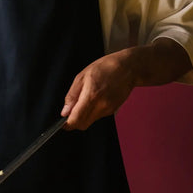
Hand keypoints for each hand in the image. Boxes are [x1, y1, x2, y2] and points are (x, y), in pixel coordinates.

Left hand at [61, 38, 192, 129]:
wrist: (129, 67)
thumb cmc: (105, 68)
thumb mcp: (82, 77)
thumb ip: (72, 96)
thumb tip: (65, 112)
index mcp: (91, 96)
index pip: (76, 120)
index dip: (67, 124)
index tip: (63, 122)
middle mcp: (101, 106)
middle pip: (83, 125)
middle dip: (74, 122)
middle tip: (71, 111)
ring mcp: (108, 109)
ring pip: (90, 121)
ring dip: (83, 116)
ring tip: (85, 99)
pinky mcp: (113, 110)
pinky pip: (98, 116)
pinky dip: (92, 112)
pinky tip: (95, 99)